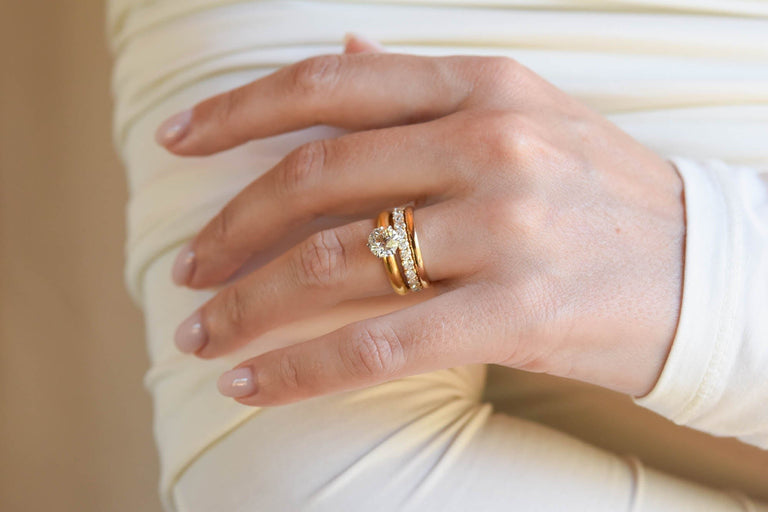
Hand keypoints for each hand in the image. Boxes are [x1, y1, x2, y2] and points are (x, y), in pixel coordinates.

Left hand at [157, 34, 684, 405]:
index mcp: (482, 86)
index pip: (330, 86)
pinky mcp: (516, 311)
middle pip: (314, 177)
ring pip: (332, 261)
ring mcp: (502, 226)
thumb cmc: (602, 194)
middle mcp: (487, 144)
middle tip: (186, 268)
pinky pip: (376, 343)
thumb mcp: (528, 111)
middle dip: (231, 226)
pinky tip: (251, 385)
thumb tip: (350, 49)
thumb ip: (428, 87)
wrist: (705, 267)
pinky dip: (299, 367)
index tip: (178, 140)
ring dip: (247, 303)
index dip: (239, 110)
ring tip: (202, 333)